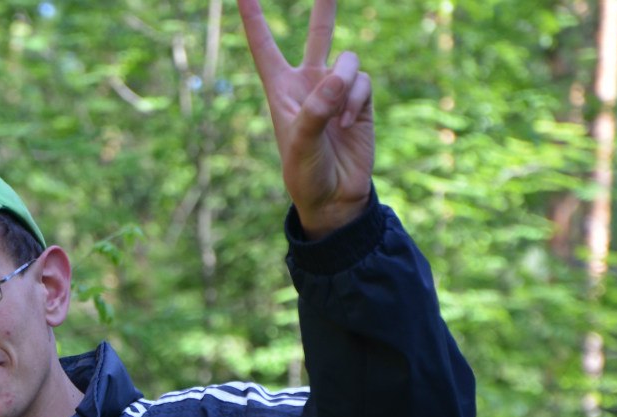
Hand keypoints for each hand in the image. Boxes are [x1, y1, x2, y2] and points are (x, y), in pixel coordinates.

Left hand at [238, 0, 374, 237]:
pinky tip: (347, 125)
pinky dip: (356, 101)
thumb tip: (339, 75)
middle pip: (318, 34)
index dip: (253, 18)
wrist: (334, 197)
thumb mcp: (300, 143)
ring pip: (347, 60)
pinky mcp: (360, 100)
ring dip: (345, 86)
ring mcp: (336, 90)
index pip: (264, 46)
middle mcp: (308, 83)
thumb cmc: (305, 173)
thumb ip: (316, 108)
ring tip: (338, 121)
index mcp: (280, 89)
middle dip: (325, 7)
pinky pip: (363, 82)